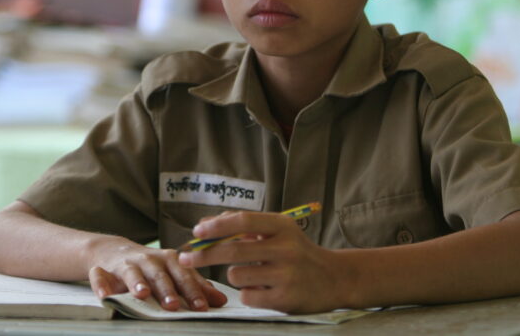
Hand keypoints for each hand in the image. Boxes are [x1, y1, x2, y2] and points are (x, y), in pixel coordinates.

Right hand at [87, 238, 227, 310]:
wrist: (113, 250)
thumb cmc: (151, 266)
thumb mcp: (174, 272)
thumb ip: (196, 285)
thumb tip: (222, 300)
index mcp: (170, 260)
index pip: (184, 276)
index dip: (194, 290)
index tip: (204, 306)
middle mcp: (150, 260)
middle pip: (160, 274)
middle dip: (167, 289)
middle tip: (174, 306)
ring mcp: (127, 263)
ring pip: (133, 273)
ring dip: (137, 283)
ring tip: (142, 295)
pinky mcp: (105, 269)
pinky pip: (100, 276)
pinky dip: (101, 284)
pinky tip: (104, 295)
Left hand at [178, 211, 351, 312]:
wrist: (334, 278)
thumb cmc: (296, 251)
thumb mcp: (277, 230)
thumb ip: (243, 225)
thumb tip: (205, 225)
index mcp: (282, 226)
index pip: (243, 221)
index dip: (215, 226)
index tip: (195, 232)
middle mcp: (286, 248)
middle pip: (233, 250)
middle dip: (203, 255)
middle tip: (185, 258)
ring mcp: (287, 274)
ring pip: (236, 275)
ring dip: (235, 275)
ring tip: (253, 274)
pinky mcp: (286, 299)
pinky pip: (248, 296)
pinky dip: (248, 293)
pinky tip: (264, 289)